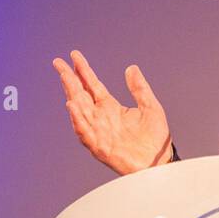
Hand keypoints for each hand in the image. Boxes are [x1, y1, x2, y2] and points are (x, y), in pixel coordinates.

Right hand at [52, 50, 172, 174]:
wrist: (159, 162)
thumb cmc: (155, 139)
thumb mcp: (151, 107)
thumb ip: (140, 89)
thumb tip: (131, 68)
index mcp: (111, 107)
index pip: (92, 85)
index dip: (83, 70)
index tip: (74, 55)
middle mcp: (101, 117)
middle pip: (81, 94)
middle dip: (70, 79)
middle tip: (59, 63)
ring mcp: (98, 131)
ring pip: (79, 110)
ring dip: (72, 95)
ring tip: (66, 79)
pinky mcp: (98, 146)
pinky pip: (85, 131)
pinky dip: (78, 119)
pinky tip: (73, 106)